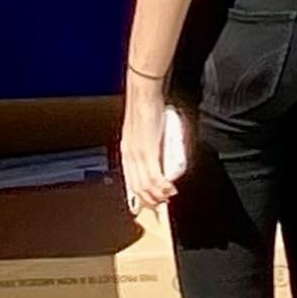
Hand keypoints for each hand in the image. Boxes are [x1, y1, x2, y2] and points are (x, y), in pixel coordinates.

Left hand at [121, 77, 176, 212]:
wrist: (144, 93)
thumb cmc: (146, 107)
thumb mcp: (145, 131)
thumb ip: (151, 144)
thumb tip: (161, 156)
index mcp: (127, 149)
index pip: (130, 178)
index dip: (139, 194)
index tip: (149, 202)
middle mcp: (129, 154)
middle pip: (137, 185)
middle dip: (150, 199)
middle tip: (162, 203)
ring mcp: (137, 153)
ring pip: (145, 183)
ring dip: (157, 194)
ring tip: (168, 197)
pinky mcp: (147, 150)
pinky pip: (154, 175)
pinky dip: (162, 185)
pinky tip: (170, 189)